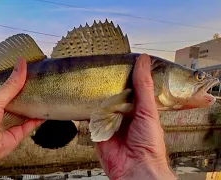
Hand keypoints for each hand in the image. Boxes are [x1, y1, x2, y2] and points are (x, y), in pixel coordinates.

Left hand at [0, 58, 43, 171]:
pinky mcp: (18, 135)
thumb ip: (11, 84)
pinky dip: (39, 119)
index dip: (19, 83)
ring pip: (27, 114)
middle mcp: (4, 113)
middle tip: (41, 84)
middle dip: (30, 94)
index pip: (10, 90)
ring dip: (35, 106)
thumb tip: (21, 63)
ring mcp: (12, 125)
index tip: (31, 73)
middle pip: (20, 102)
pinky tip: (46, 111)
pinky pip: (31, 126)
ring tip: (46, 95)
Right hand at [96, 54, 176, 179]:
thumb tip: (144, 61)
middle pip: (112, 95)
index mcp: (138, 108)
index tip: (117, 61)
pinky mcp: (97, 131)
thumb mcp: (148, 109)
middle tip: (99, 70)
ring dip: (94, 96)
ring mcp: (109, 122)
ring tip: (88, 81)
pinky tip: (81, 100)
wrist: (135, 168)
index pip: (129, 87)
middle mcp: (123, 114)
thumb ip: (143, 86)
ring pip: (99, 105)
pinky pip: (89, 118)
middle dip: (106, 85)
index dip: (123, 76)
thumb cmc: (149, 144)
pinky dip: (84, 110)